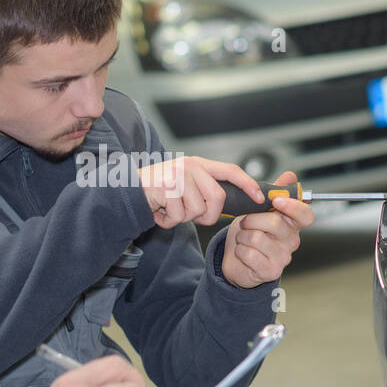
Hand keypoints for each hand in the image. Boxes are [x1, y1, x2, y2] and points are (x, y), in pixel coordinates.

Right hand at [138, 155, 263, 228]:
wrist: (128, 191)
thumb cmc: (159, 192)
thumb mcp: (185, 184)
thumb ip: (205, 190)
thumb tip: (226, 207)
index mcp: (198, 164)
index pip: (231, 171)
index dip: (247, 184)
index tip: (259, 198)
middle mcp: (190, 166)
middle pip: (217, 198)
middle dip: (206, 215)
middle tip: (188, 214)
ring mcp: (178, 176)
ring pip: (197, 210)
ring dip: (183, 218)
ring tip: (169, 209)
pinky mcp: (166, 188)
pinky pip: (179, 216)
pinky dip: (169, 221)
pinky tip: (160, 211)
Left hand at [221, 170, 314, 287]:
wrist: (236, 260)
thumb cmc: (249, 233)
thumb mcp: (259, 210)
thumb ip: (274, 193)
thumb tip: (290, 176)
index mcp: (291, 224)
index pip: (305, 215)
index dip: (293, 206)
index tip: (276, 201)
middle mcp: (291, 241)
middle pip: (274, 223)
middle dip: (251, 219)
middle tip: (245, 223)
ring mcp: (282, 257)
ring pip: (257, 238)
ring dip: (242, 236)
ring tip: (243, 239)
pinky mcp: (270, 271)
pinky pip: (249, 253)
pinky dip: (239, 251)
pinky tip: (242, 253)